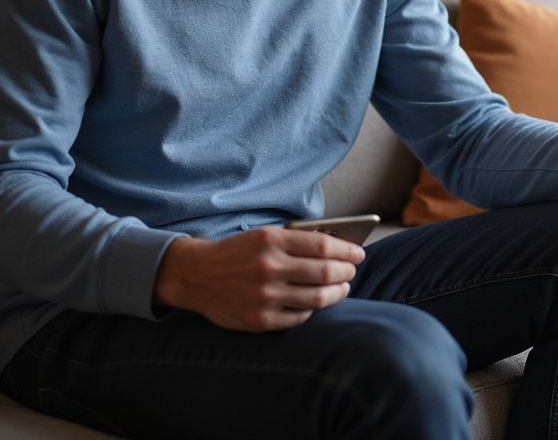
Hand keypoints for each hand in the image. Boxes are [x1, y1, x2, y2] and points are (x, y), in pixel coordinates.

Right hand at [153, 226, 364, 331]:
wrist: (198, 275)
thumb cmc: (239, 252)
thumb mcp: (264, 235)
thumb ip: (297, 241)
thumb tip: (337, 248)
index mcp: (271, 241)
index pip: (322, 246)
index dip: (346, 251)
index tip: (359, 253)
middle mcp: (268, 268)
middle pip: (323, 273)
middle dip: (345, 272)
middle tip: (352, 271)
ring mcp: (264, 296)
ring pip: (315, 299)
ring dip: (336, 293)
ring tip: (343, 287)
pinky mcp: (259, 320)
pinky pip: (298, 318)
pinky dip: (313, 311)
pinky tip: (317, 303)